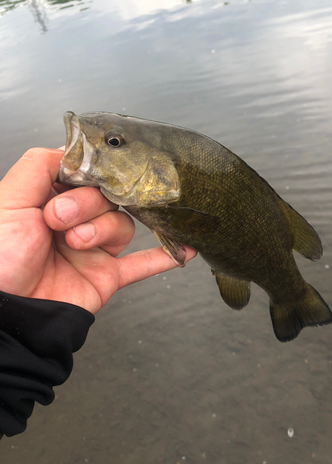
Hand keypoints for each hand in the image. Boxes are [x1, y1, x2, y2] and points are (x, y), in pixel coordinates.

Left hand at [0, 148, 195, 313]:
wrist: (7, 314)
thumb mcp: (8, 200)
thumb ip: (38, 166)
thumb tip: (70, 149)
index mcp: (50, 201)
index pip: (85, 174)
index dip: (84, 174)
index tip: (80, 177)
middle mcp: (74, 222)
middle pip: (106, 197)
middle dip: (85, 204)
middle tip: (60, 219)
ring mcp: (92, 248)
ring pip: (121, 224)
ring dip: (103, 230)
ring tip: (77, 243)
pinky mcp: (107, 275)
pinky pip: (141, 264)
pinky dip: (163, 257)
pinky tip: (183, 249)